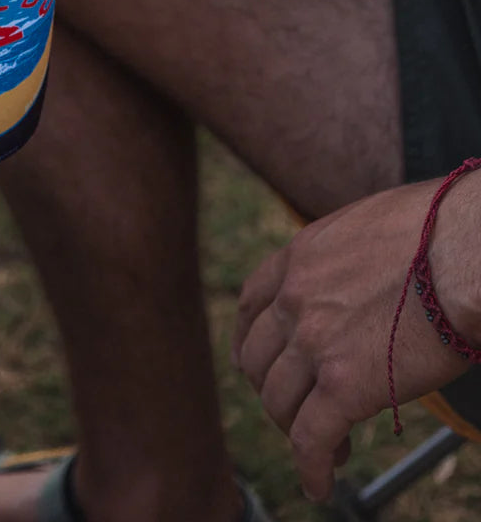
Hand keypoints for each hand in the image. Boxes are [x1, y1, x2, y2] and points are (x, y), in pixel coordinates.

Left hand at [233, 174, 480, 500]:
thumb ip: (343, 258)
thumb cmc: (438, 230)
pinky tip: (320, 483)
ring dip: (296, 430)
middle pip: (257, 359)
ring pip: (278, 402)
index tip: (259, 361)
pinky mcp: (344, 385)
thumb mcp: (365, 228)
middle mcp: (293, 299)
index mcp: (298, 258)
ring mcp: (313, 342)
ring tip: (328, 447)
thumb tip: (359, 275)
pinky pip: (311, 438)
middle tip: (301, 408)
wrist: (465, 248)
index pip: (252, 305)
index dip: (252, 339)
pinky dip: (311, 467)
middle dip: (274, 389)